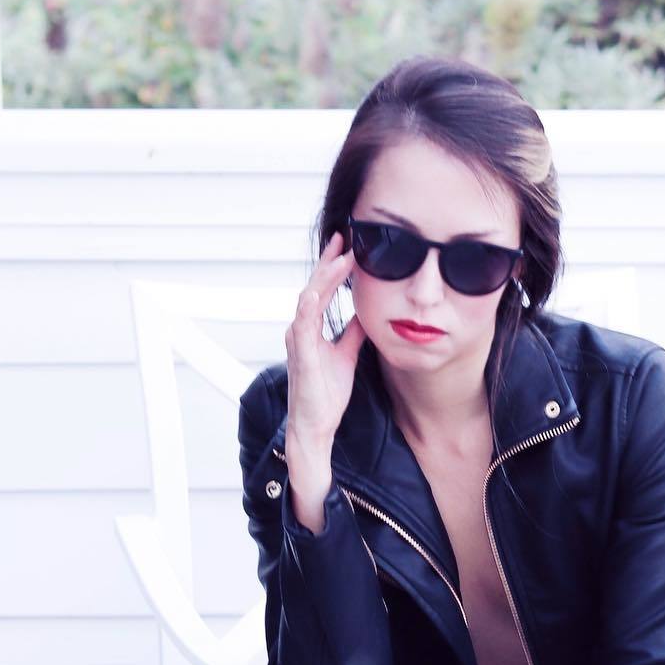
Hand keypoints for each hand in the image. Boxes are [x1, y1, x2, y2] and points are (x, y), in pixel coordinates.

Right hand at [285, 230, 365, 443]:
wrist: (315, 427)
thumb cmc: (326, 395)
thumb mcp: (347, 356)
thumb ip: (353, 333)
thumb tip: (365, 313)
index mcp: (311, 329)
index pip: (322, 291)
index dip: (333, 268)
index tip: (348, 246)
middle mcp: (301, 330)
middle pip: (314, 287)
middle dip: (328, 262)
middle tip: (344, 237)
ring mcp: (298, 341)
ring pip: (308, 298)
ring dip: (324, 277)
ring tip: (341, 256)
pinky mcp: (300, 356)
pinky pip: (302, 326)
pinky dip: (308, 306)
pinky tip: (316, 291)